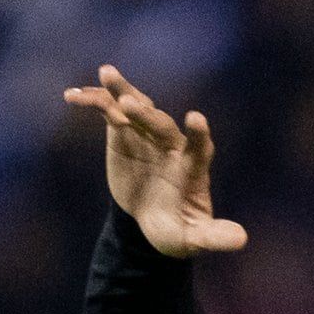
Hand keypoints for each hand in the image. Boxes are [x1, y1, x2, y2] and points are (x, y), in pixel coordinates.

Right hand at [66, 63, 246, 258]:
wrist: (149, 219)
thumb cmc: (175, 229)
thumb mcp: (192, 239)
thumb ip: (214, 237)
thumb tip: (241, 240)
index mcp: (192, 168)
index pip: (200, 147)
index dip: (198, 134)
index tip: (195, 118)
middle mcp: (172, 143)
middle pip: (161, 124)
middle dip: (147, 116)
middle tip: (129, 105)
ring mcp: (147, 132)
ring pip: (138, 107)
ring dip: (123, 91)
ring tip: (106, 73)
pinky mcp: (123, 129)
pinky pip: (110, 110)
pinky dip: (94, 101)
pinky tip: (72, 95)